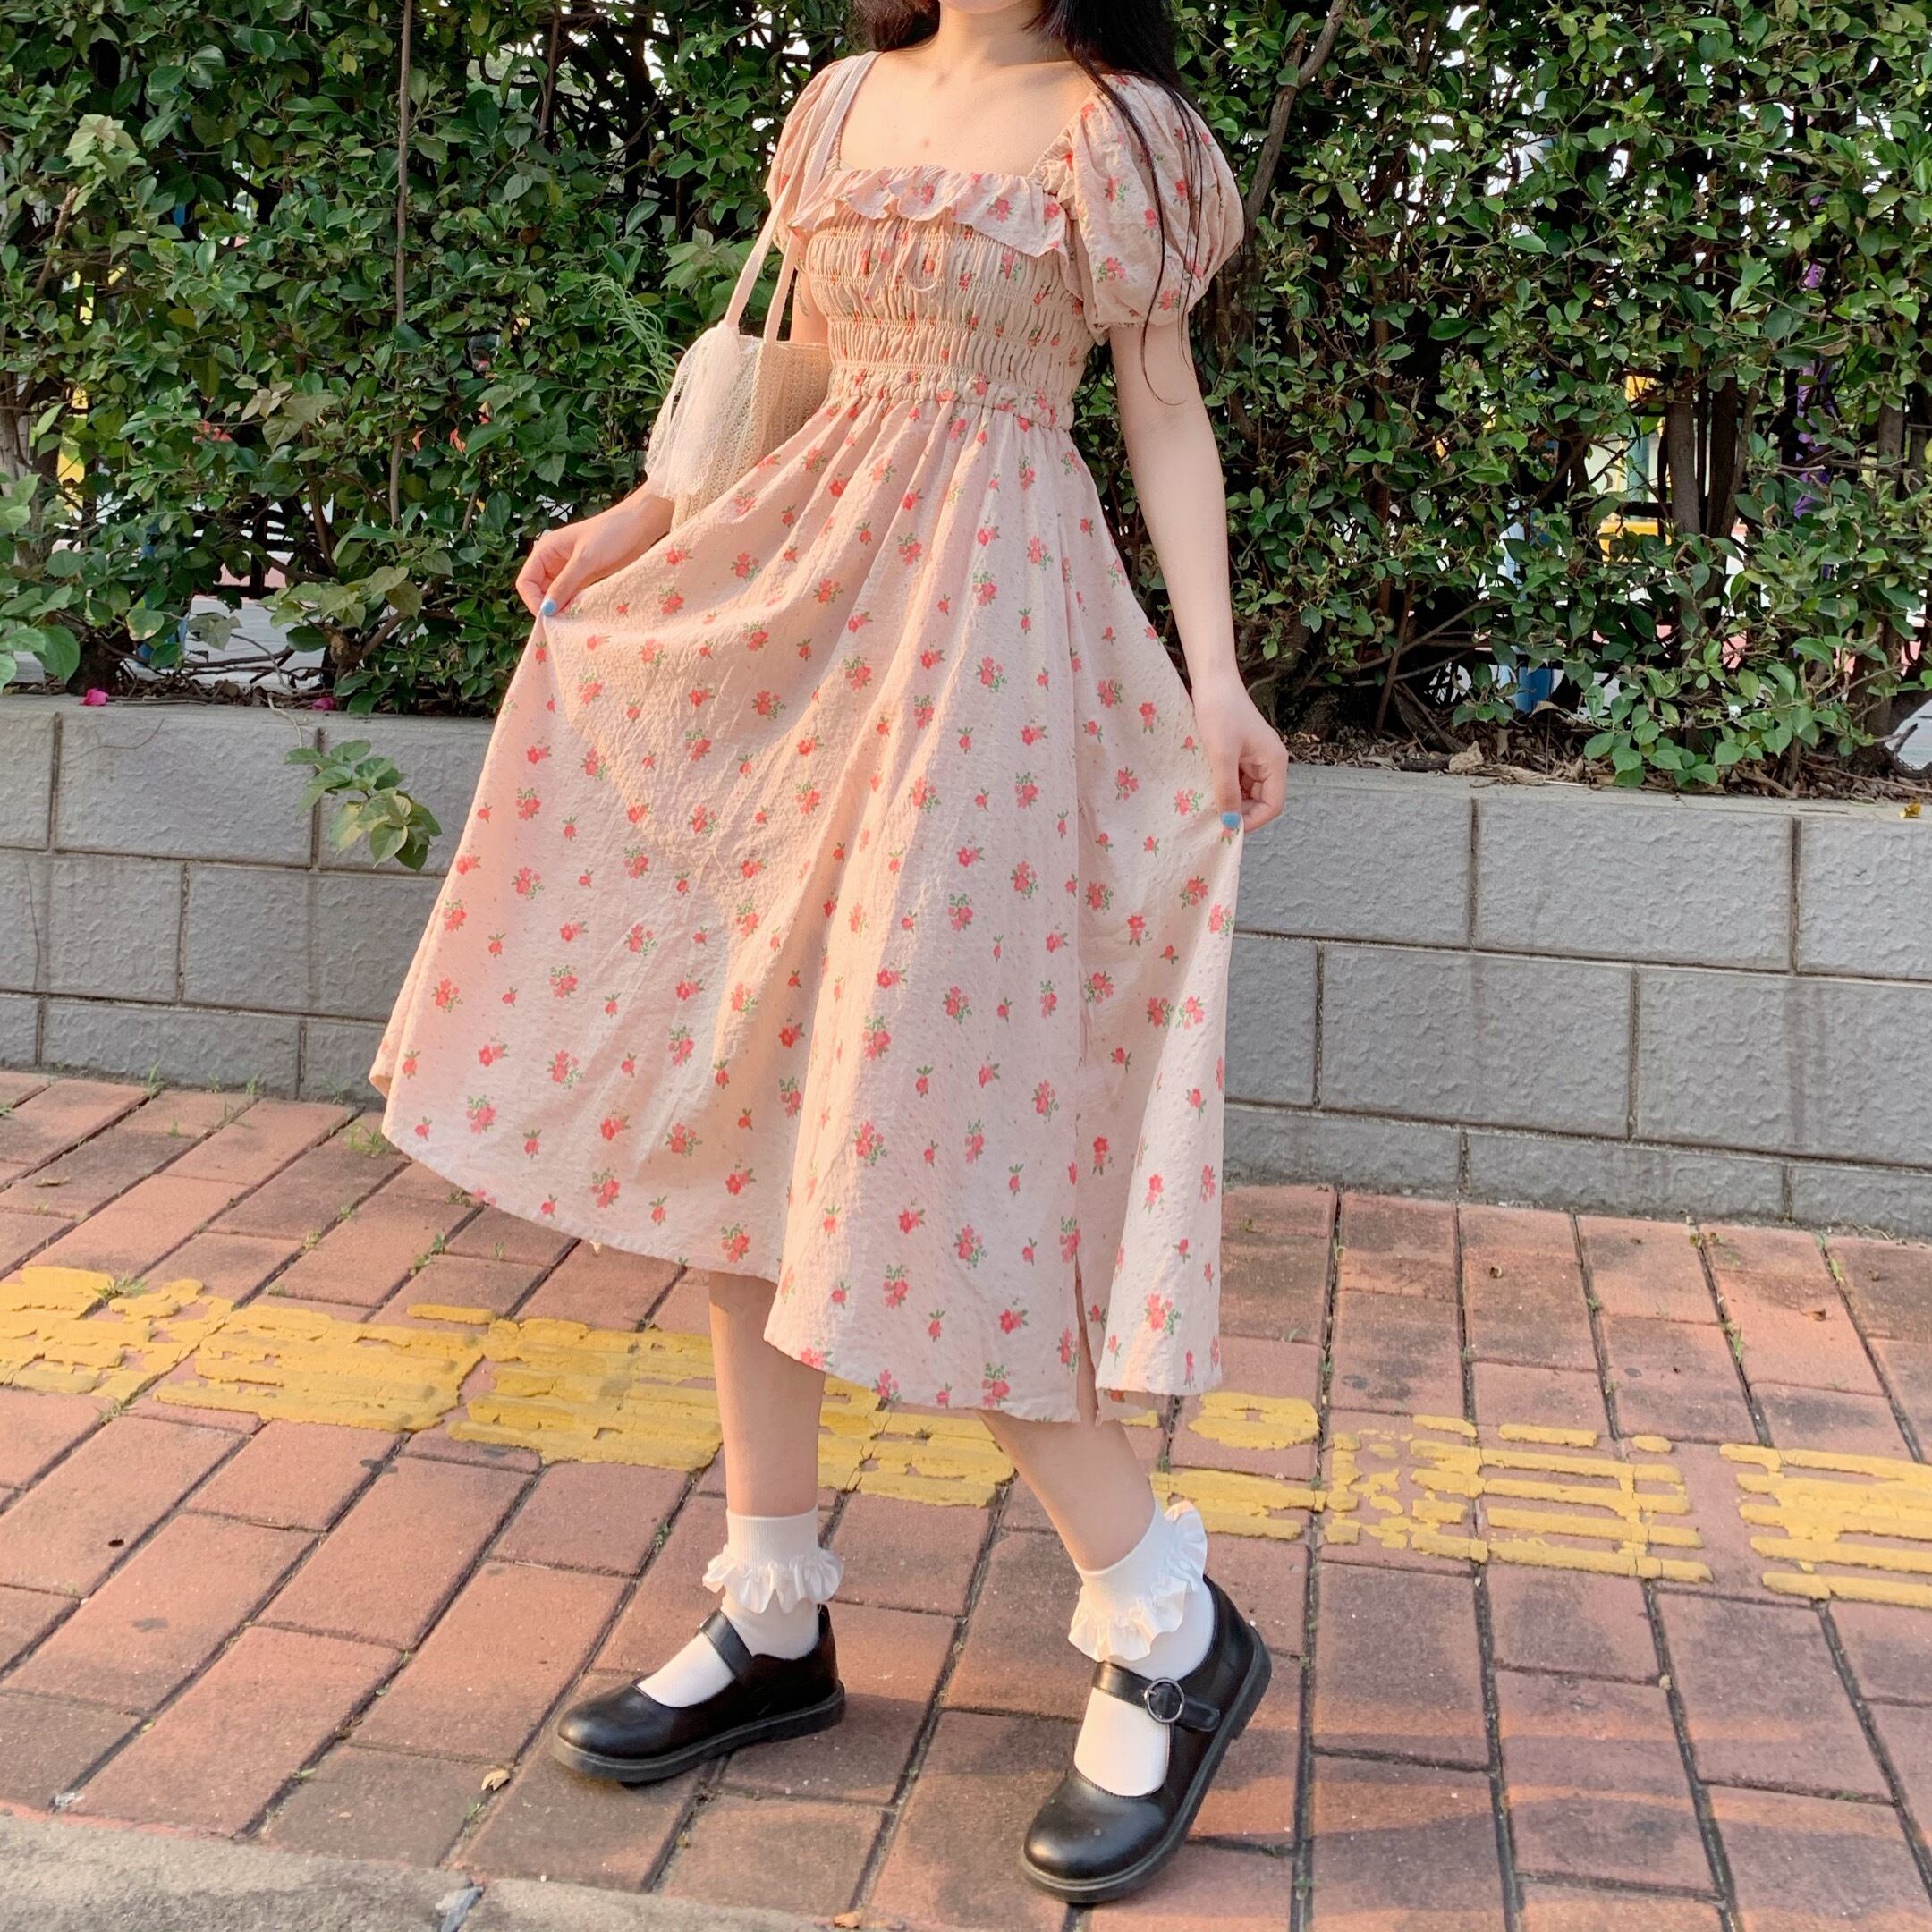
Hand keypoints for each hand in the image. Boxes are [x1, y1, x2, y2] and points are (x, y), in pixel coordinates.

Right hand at [515, 493, 671, 618]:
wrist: (639, 526)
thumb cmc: (611, 533)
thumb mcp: (585, 559)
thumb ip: (564, 584)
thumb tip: (546, 610)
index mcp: (546, 551)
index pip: (526, 581)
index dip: (532, 600)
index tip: (547, 616)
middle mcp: (554, 562)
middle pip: (538, 592)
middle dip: (547, 607)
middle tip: (560, 623)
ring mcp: (569, 572)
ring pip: (555, 597)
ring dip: (561, 609)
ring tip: (571, 621)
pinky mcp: (585, 580)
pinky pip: (572, 598)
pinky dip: (573, 607)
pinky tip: (581, 615)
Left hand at [1192, 672, 1287, 833]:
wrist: (1212, 680)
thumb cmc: (1219, 712)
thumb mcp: (1221, 755)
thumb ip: (1227, 790)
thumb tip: (1231, 823)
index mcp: (1274, 762)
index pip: (1272, 806)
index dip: (1252, 821)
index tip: (1226, 828)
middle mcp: (1270, 762)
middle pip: (1260, 801)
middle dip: (1239, 812)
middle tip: (1213, 817)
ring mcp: (1255, 758)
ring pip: (1247, 793)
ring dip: (1230, 800)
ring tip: (1207, 803)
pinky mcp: (1241, 753)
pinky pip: (1237, 780)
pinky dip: (1224, 788)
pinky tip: (1207, 788)